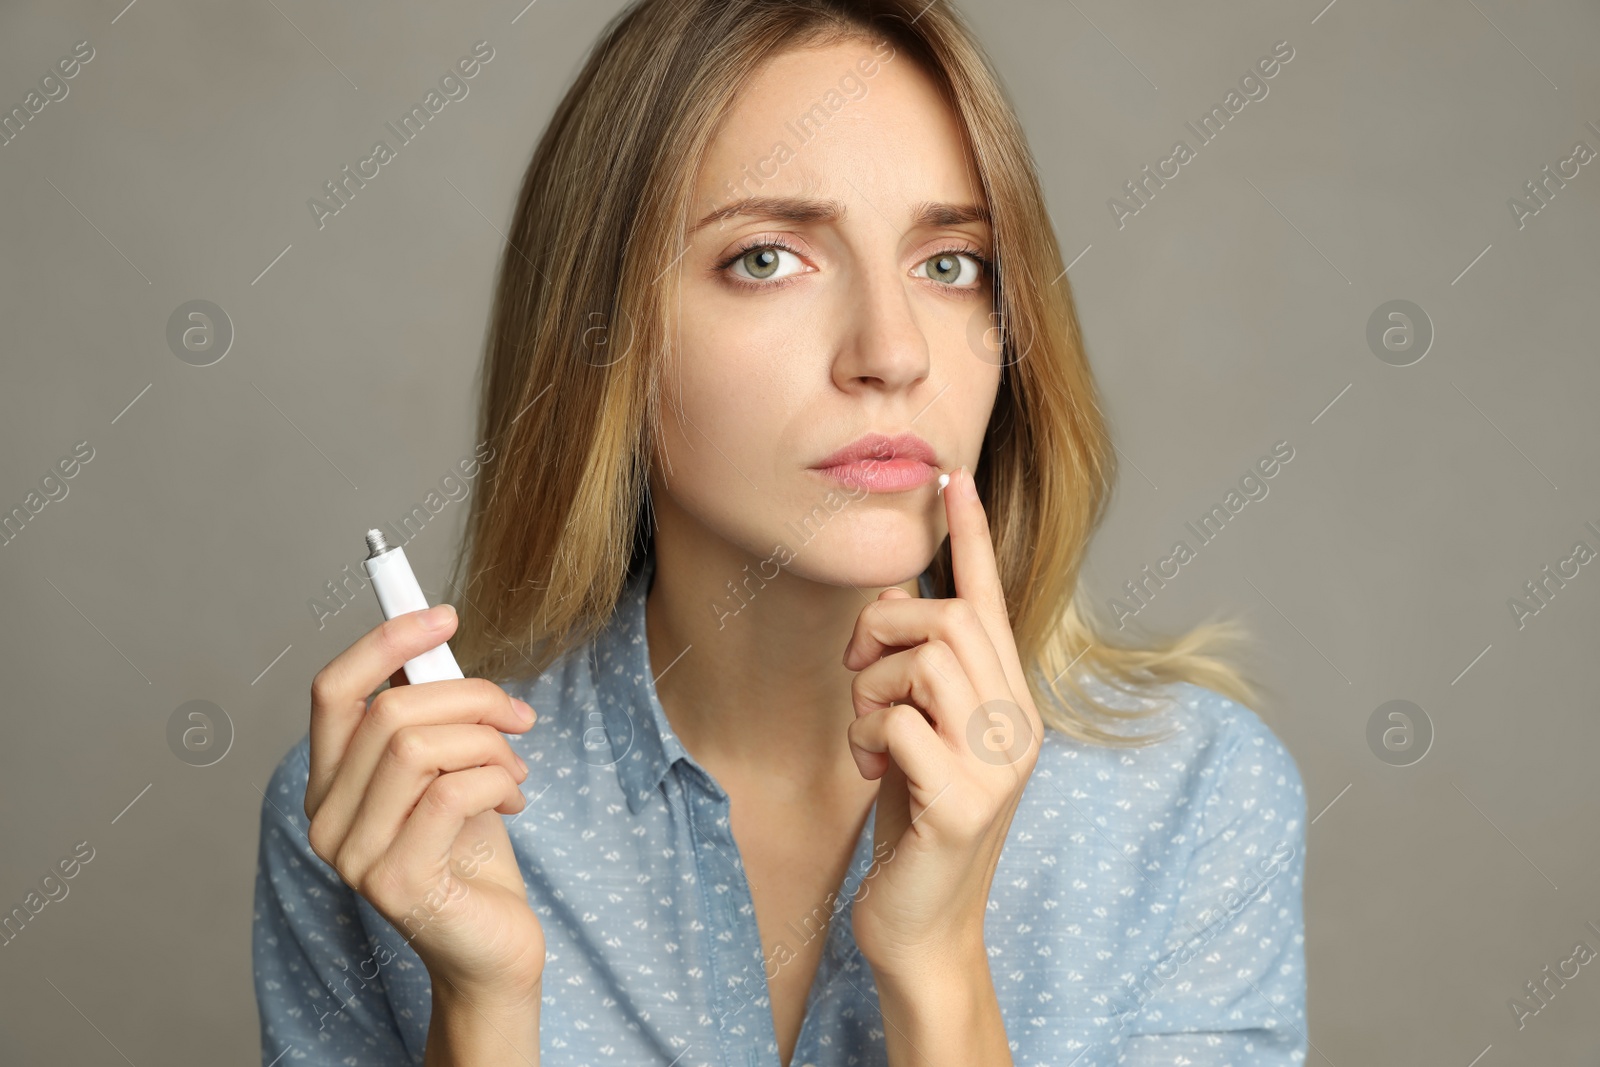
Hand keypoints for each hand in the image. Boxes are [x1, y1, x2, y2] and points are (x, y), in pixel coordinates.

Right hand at [305, 604, 546, 1002]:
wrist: (494, 946)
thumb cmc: (472, 853)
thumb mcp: (450, 769)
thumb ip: (432, 717)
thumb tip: (434, 644)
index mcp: (330, 784)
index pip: (332, 691)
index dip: (385, 641)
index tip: (445, 615)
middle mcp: (326, 820)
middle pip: (389, 711)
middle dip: (469, 697)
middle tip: (518, 716)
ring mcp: (354, 856)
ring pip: (417, 745)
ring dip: (488, 743)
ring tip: (515, 767)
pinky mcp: (396, 882)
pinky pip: (450, 791)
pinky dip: (496, 779)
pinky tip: (514, 798)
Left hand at [843, 464, 1041, 985]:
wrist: (923, 930)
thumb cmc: (914, 825)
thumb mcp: (917, 736)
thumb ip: (916, 675)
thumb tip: (886, 605)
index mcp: (1011, 701)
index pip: (992, 601)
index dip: (970, 536)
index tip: (953, 475)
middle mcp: (1019, 724)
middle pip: (950, 618)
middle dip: (886, 631)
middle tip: (857, 674)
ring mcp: (999, 764)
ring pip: (926, 661)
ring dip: (872, 690)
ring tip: (870, 736)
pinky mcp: (966, 802)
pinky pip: (900, 723)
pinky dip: (869, 737)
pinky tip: (874, 772)